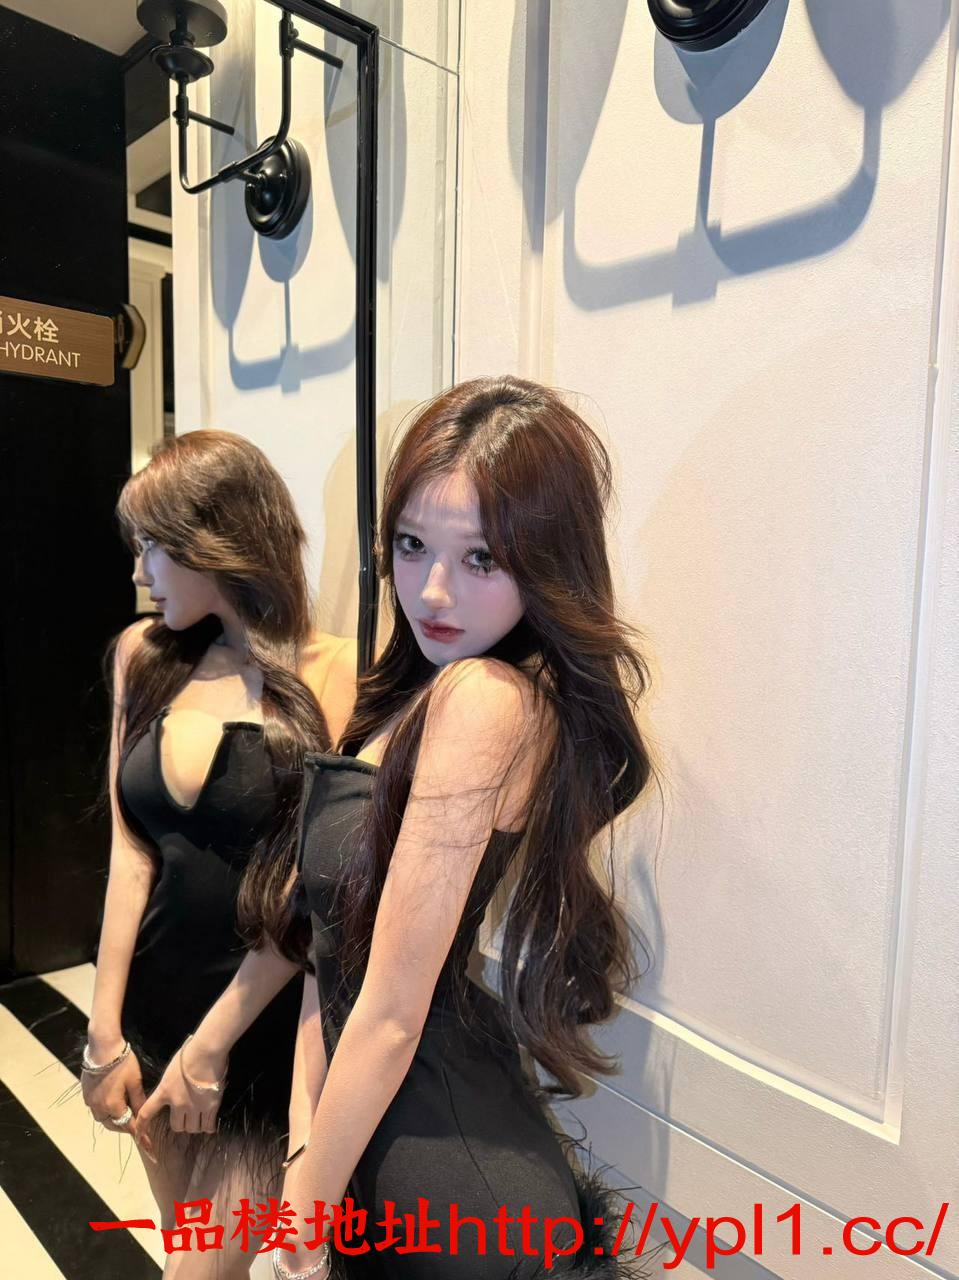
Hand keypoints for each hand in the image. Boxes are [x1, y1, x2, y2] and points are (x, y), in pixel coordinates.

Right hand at [81, 1040, 144, 1135]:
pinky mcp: (85, 1093)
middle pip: (113, 1125)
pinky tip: (112, 1101)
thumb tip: (144, 1116)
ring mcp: (90, 1101)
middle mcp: (99, 1108)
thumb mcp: (135, 1081)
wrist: (102, 1047)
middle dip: (125, 1126)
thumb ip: (139, 1101)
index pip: (129, 1127)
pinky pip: (96, 1108)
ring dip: (114, 1119)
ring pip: (103, 1118)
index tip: (149, 1147)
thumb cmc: (122, 1063)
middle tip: (136, 1123)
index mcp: (113, 1107)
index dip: (140, 1136)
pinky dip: (105, 1109)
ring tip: (124, 1111)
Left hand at [135, 1037, 227, 1159]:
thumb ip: (169, 1085)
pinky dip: (208, 1126)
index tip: (139, 1136)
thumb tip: (173, 1091)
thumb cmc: (189, 1054)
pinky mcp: (210, 1107)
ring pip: (192, 1128)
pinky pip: (207, 1126)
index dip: (142, 1127)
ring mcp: (194, 1106)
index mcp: (164, 1091)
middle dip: (182, 1123)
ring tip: (200, 1117)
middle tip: (187, 1116)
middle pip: (177, 1126)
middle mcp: (177, 1103)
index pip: (147, 1113)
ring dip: (195, 1125)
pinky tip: (210, 1121)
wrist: (207, 1052)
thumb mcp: (171, 1071)